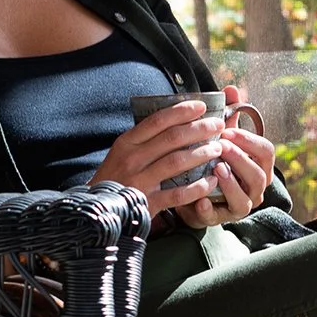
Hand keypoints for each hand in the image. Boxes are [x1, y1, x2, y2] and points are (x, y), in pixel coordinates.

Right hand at [88, 87, 275, 224]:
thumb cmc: (117, 178)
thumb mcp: (122, 153)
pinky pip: (178, 193)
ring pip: (176, 162)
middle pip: (171, 138)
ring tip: (218, 149)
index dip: (181, 111)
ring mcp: (140, 181)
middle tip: (217, 125)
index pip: (157, 120)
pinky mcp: (147, 203)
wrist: (98, 210)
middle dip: (198, 129)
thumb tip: (175, 120)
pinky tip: (211, 181)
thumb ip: (144, 140)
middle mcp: (132, 159)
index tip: (201, 106)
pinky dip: (197, 187)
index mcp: (127, 143)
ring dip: (201, 154)